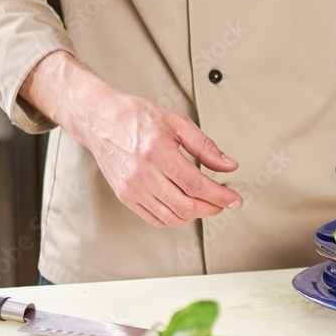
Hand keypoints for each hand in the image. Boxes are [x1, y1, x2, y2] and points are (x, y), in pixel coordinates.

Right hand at [20, 51, 242, 227]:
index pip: (196, 185)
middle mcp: (142, 173)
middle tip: (223, 202)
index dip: (220, 196)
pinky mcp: (124, 196)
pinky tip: (185, 206)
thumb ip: (206, 147)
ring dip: (195, 215)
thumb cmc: (137, 117)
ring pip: (172, 217)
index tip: (235, 200)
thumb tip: (229, 166)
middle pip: (186, 206)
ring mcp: (131, 188)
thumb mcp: (177, 123)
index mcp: (157, 152)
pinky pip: (156, 219)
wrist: (100, 119)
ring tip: (206, 203)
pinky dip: (175, 218)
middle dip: (212, 208)